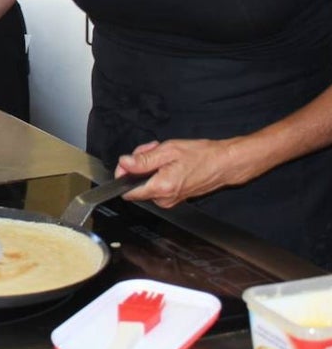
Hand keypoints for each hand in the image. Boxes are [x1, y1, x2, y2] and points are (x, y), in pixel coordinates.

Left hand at [114, 137, 248, 207]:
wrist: (225, 164)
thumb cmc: (202, 156)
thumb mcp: (168, 151)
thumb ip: (143, 159)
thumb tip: (124, 163)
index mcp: (161, 188)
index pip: (127, 191)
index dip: (124, 174)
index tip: (130, 160)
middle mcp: (164, 199)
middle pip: (137, 183)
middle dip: (139, 163)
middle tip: (152, 149)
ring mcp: (171, 199)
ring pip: (147, 182)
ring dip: (150, 165)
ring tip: (163, 153)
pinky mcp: (176, 197)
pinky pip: (158, 184)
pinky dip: (159, 171)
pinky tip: (169, 161)